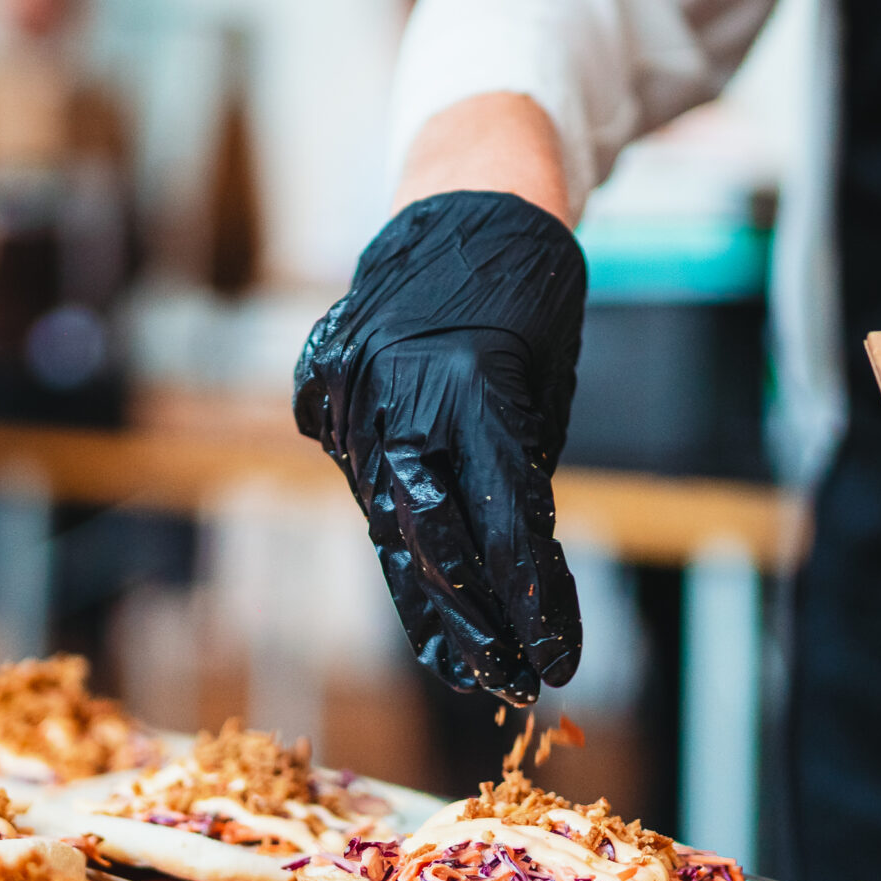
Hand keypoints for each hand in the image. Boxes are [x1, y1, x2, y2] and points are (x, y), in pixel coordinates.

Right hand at [294, 191, 586, 702]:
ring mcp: (348, 394)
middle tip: (510, 681)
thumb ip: (523, 480)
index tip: (558, 662)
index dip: (532, 607)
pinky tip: (420, 597)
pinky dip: (393, 532)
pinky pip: (361, 479)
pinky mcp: (322, 393)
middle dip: (474, 624)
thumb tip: (520, 581)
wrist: (464, 199)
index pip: (506, 530)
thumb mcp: (546, 391)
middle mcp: (397, 395)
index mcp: (471, 389)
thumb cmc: (531, 293)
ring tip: (461, 664)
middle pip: (433, 545)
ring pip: (388, 523)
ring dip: (427, 599)